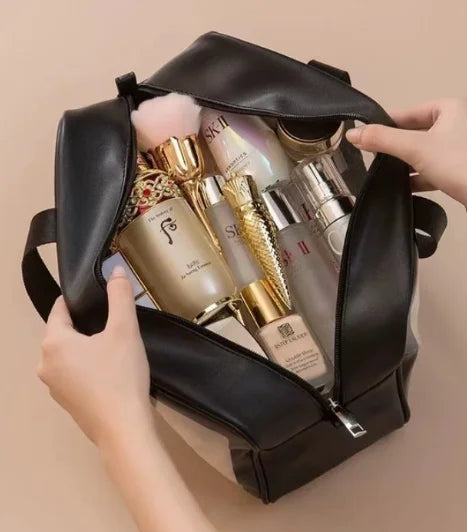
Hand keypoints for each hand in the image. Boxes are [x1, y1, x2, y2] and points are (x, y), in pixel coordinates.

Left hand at [38, 265, 151, 447]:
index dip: (79, 300)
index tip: (100, 296)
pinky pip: (74, 373)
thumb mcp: (125, 330)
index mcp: (53, 343)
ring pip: (69, 354)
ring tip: (116, 346)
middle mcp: (45, 364)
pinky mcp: (66, 402)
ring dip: (87, 347)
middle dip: (86, 324)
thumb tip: (116, 269)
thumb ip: (120, 296)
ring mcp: (54, 386)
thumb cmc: (121, 375)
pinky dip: (88, 367)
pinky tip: (111, 370)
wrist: (123, 429)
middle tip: (115, 322)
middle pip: (64, 332)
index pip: (59, 309)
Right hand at [346, 98, 466, 205]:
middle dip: (395, 148)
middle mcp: (457, 124)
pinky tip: (405, 188)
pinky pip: (434, 170)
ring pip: (424, 153)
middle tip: (374, 159)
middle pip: (415, 134)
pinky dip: (419, 178)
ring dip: (406, 165)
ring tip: (387, 175)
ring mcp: (460, 148)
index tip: (366, 139)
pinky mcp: (462, 170)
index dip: (385, 125)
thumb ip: (382, 139)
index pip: (407, 114)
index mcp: (449, 109)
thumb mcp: (414, 148)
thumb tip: (352, 134)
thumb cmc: (459, 163)